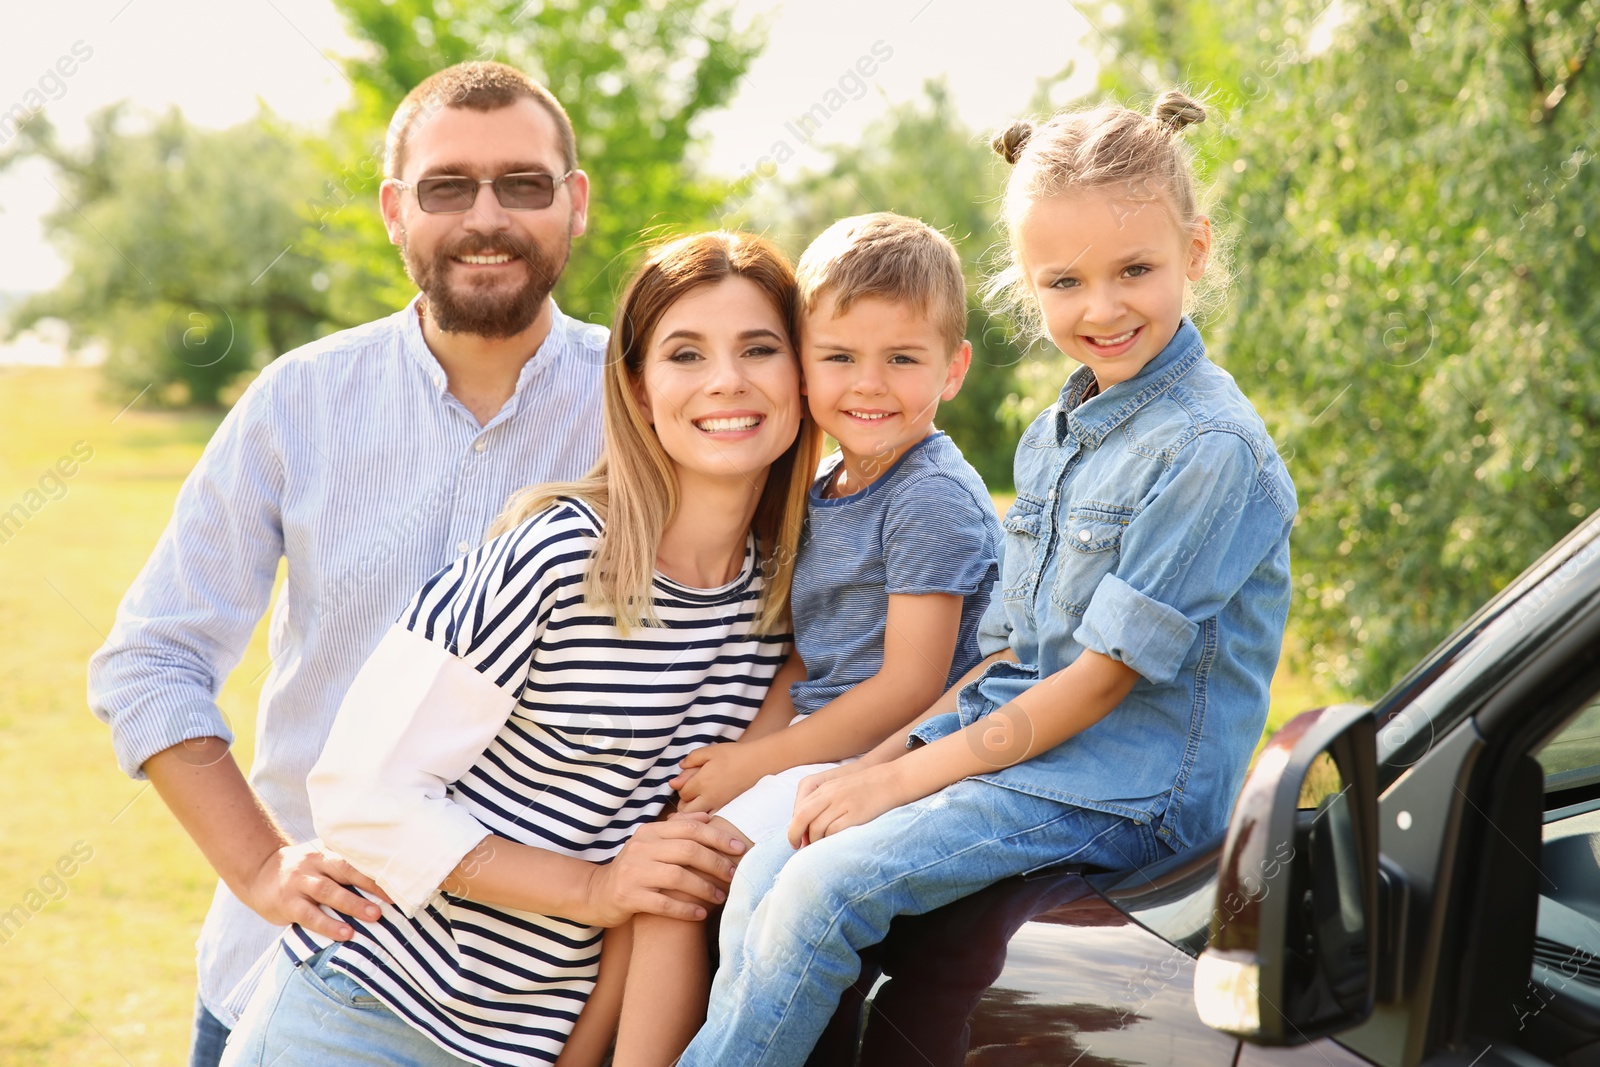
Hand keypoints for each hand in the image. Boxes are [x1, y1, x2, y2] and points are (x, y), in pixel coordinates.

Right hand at [239, 839, 393, 940]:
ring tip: (373, 917)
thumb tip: (381, 885)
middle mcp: (314, 864)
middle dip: (369, 886)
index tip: (399, 882)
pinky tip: (345, 933)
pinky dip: (328, 924)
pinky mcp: (287, 903)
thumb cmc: (302, 871)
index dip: (376, 871)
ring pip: (328, 892)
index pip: (354, 860)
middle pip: (345, 872)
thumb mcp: (320, 861)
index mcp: (326, 853)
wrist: (259, 872)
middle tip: (390, 901)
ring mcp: (299, 883)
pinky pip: (309, 915)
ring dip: (352, 905)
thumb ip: (342, 868)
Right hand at [583, 813, 746, 926]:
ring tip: (721, 897)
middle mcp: (641, 848)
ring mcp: (633, 872)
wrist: (596, 893)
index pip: (690, 828)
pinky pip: (663, 904)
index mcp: (650, 832)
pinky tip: (700, 914)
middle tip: (734, 875)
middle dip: (716, 863)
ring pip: (678, 877)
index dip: (718, 837)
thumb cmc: (634, 868)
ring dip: (704, 888)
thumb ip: (678, 828)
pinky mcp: (628, 896)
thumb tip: (707, 816)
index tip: (739, 848)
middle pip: (688, 851)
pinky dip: (685, 909)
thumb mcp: (652, 843)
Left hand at [669, 742, 770, 813]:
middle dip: (684, 803)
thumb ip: (692, 758)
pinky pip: (712, 819)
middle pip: (686, 810)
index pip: (682, 793)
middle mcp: (708, 797)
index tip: (688, 780)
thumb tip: (680, 767)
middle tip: (690, 794)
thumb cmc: (735, 755)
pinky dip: (707, 816)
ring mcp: (719, 805)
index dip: (682, 787)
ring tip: (700, 801)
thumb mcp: (711, 751)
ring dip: (695, 811)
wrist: (759, 763)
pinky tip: (711, 806)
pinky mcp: (729, 809)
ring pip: (698, 818)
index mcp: (701, 782)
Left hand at [788, 762, 915, 848]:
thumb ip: (825, 801)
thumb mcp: (841, 788)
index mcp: (825, 788)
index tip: (796, 839)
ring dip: (815, 842)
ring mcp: (842, 804)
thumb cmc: (868, 787)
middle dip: (795, 835)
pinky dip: (829, 841)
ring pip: (817, 828)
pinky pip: (834, 832)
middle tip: (798, 848)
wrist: (892, 780)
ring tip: (820, 848)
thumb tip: (812, 828)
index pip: (799, 809)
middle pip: (802, 817)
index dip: (794, 827)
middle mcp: (830, 794)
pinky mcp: (855, 814)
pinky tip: (833, 845)